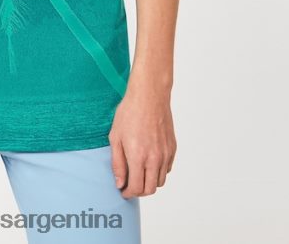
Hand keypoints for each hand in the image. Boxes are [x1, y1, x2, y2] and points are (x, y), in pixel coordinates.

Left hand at [108, 82, 175, 197]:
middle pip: (150, 189)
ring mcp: (165, 154)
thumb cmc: (130, 113)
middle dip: (139, 191)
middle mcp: (155, 158)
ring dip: (149, 182)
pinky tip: (149, 161)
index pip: (137, 188)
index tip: (123, 190)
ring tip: (139, 172)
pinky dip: (158, 171)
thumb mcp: (115, 137)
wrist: (149, 96)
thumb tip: (120, 182)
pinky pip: (167, 169)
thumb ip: (117, 163)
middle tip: (130, 184)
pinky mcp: (172, 148)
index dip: (128, 193)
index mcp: (138, 157)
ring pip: (160, 181)